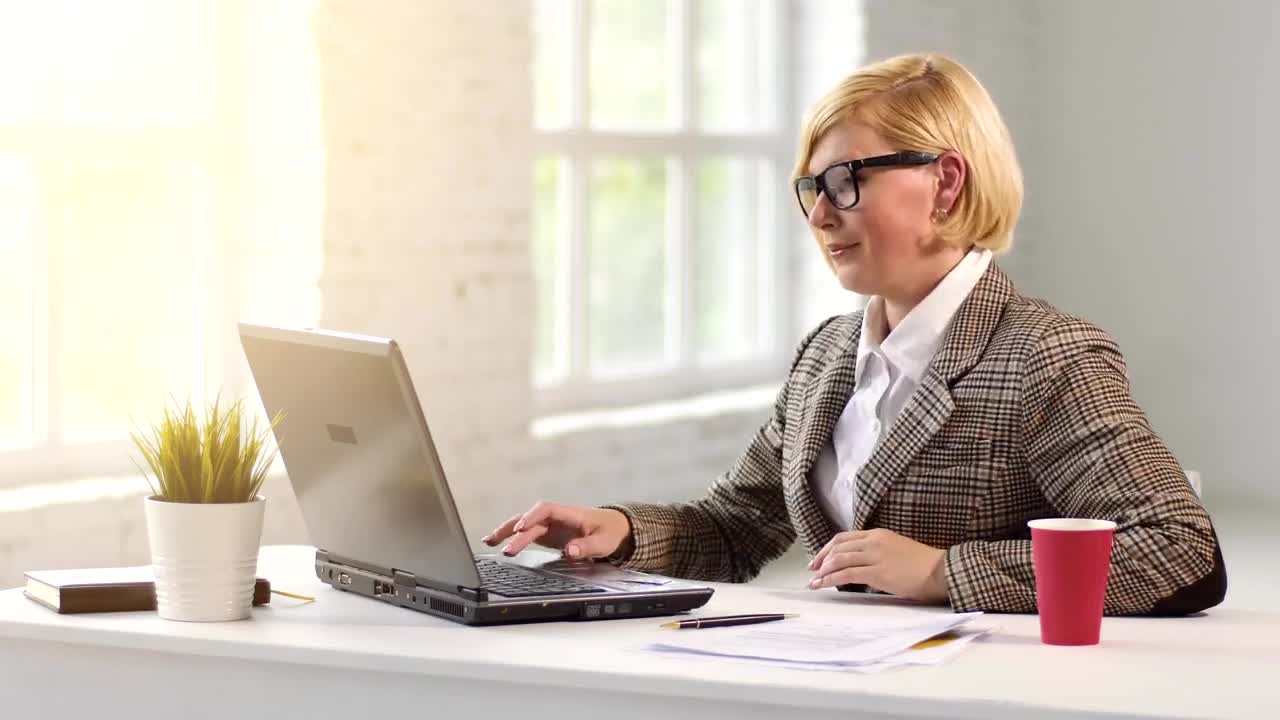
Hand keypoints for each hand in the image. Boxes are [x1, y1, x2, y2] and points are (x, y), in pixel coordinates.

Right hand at [482, 501, 631, 559]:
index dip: (532, 517)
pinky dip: (510, 537)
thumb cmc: (609, 531)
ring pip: (524, 525)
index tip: (522, 528)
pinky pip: (525, 533)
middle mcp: (555, 517)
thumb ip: (587, 546)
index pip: (546, 509)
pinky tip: (495, 542)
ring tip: (488, 541)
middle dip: (515, 531)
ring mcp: (549, 524)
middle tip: (504, 547)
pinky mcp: (546, 533)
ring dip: (506, 531)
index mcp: (569, 513)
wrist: (614, 528)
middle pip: (530, 518)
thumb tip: (570, 551)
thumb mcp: (604, 541)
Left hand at [806, 528, 948, 603]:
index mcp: (878, 534)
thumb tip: (863, 567)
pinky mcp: (877, 572)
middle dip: (821, 558)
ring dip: (823, 571)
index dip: (828, 548)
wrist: (940, 571)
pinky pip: (846, 574)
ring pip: (839, 559)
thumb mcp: (897, 551)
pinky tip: (823, 585)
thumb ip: (878, 554)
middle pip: (838, 546)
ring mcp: (875, 556)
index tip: (819, 558)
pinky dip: (830, 580)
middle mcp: (874, 542)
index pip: (845, 538)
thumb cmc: (924, 565)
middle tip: (812, 569)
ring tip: (814, 581)